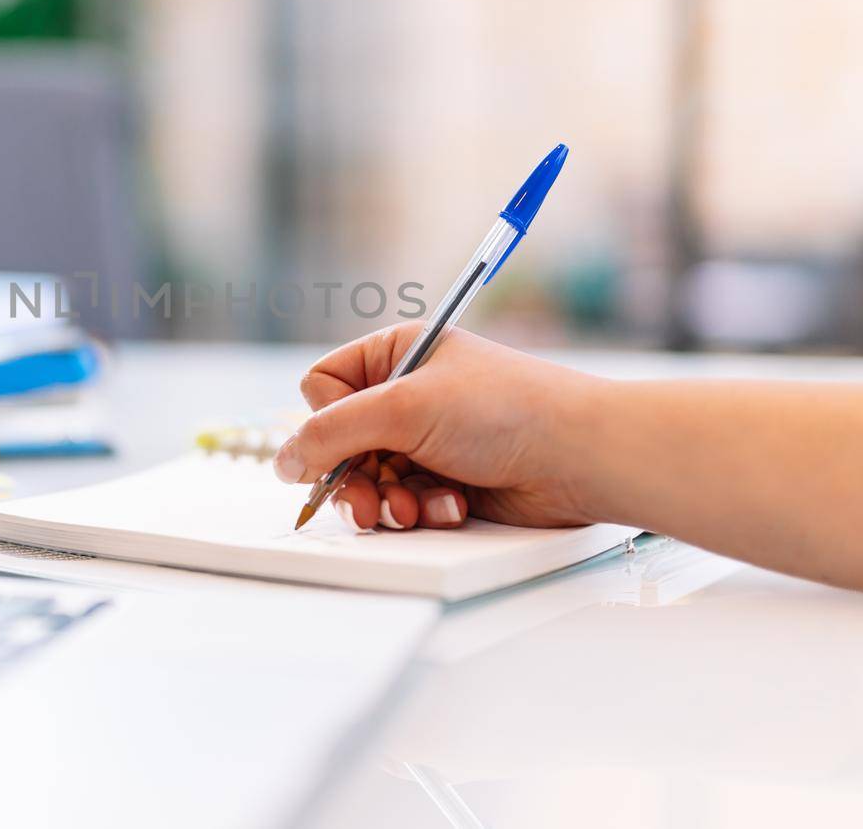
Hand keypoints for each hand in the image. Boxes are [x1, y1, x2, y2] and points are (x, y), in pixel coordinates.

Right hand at [272, 323, 602, 531]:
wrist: (580, 456)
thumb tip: (283, 461)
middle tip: (368, 502)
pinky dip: (422, 509)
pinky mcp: (447, 479)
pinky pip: (404, 502)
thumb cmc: (506, 410)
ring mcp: (427, 439)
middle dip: (355, 477)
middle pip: (340, 443)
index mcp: (396, 353)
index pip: (322, 387)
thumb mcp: (404, 408)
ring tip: (415, 505)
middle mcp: (408, 394)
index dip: (326, 421)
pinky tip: (453, 505)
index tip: (348, 443)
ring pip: (368, 480)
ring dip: (388, 499)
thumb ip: (331, 434)